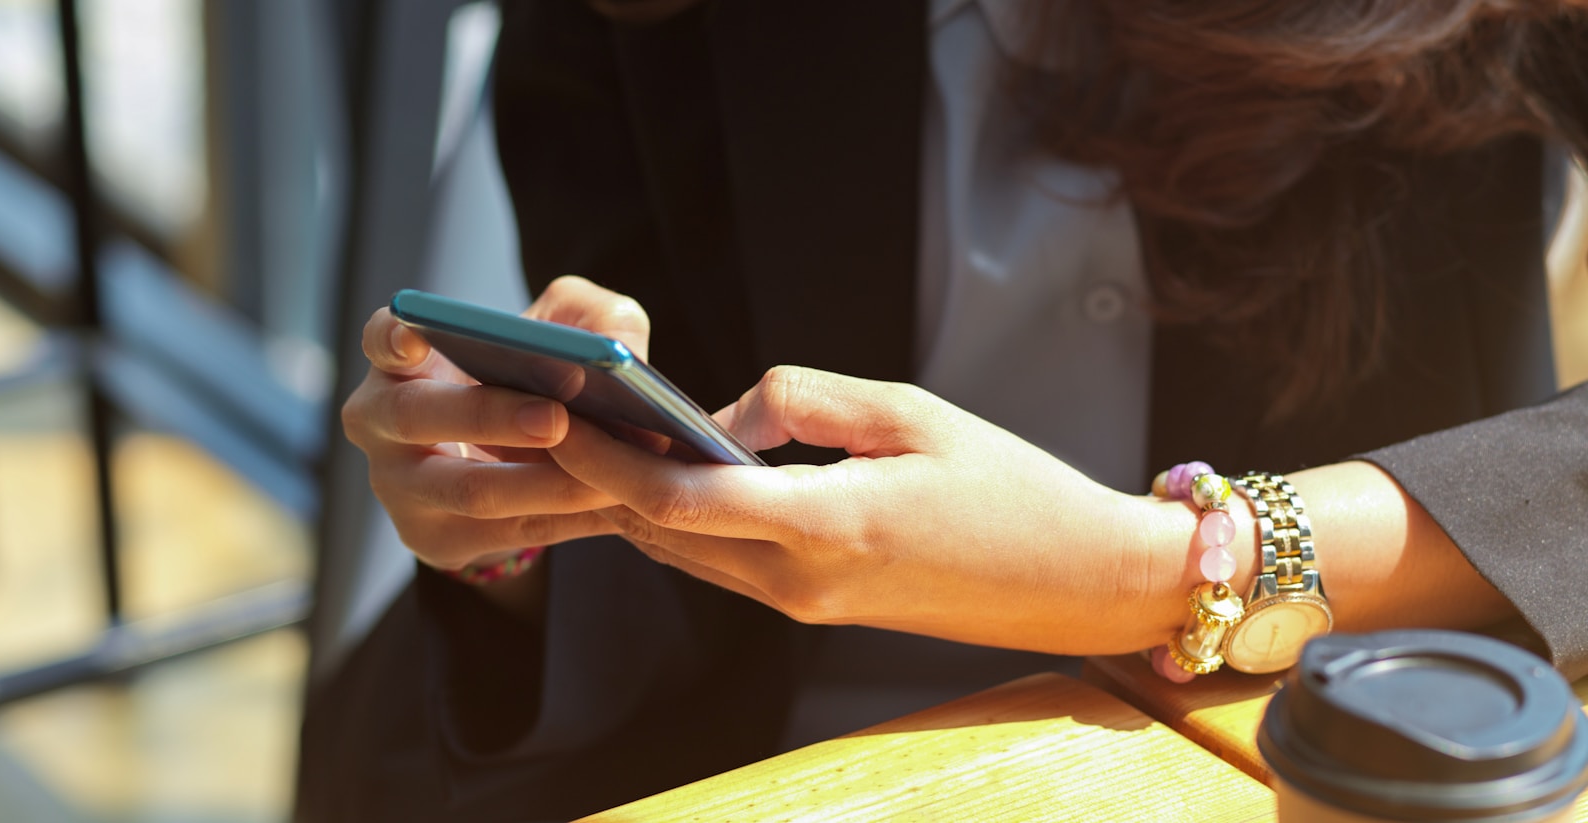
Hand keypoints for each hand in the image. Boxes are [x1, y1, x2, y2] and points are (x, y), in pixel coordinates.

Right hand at [341, 276, 649, 576]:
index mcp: (401, 359)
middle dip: (489, 416)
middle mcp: (381, 420)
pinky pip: (505, 532)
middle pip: (417, 416)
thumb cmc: (530, 379)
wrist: (513, 465)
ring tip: (606, 478)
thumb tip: (616, 345)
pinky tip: (614, 507)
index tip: (416, 337)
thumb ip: (588, 316)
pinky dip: (565, 518)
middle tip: (555, 418)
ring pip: (468, 489)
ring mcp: (398, 486)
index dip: (393, 338)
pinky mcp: (432, 537)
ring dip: (542, 484)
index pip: (380, 338)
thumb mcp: (558, 332)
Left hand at [547, 366, 1184, 654]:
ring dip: (635, 501)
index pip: (681, 498)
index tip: (561, 413)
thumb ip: (804, 400)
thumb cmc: (1011, 489)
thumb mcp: (912, 412)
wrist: (1074, 582)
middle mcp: (801, 580)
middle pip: (662, 532)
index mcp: (828, 525)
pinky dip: (679, 522)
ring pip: (685, 553)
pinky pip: (721, 564)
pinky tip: (665, 472)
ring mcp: (803, 604)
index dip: (608, 458)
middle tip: (554, 412)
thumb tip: (724, 414)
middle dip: (599, 476)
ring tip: (595, 433)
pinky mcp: (812, 608)